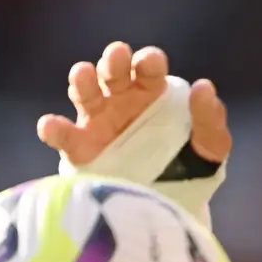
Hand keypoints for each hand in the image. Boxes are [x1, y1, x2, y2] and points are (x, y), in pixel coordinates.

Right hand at [35, 41, 231, 167]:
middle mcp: (121, 101)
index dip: (148, 61)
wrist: (168, 205)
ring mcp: (98, 122)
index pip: (148, 69)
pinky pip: (64, 136)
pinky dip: (54, 129)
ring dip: (82, 81)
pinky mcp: (81, 149)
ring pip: (85, 94)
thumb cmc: (191, 166)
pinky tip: (50, 126)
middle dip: (114, 62)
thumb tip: (203, 87)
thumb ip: (210, 118)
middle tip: (117, 56)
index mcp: (151, 93)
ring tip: (82, 75)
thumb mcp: (211, 145)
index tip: (150, 61)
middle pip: (113, 74)